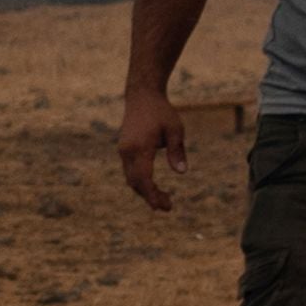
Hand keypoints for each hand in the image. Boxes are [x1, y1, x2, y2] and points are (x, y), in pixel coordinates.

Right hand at [119, 91, 182, 210]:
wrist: (141, 97)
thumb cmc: (162, 112)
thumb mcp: (175, 129)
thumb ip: (177, 151)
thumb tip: (181, 172)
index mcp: (139, 147)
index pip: (143, 178)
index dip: (152, 194)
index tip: (163, 206)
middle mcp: (127, 151)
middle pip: (135, 182)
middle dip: (150, 196)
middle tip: (168, 207)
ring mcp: (123, 151)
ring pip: (131, 178)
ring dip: (145, 191)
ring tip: (163, 200)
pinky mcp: (124, 150)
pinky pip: (130, 171)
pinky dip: (140, 182)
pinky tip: (153, 188)